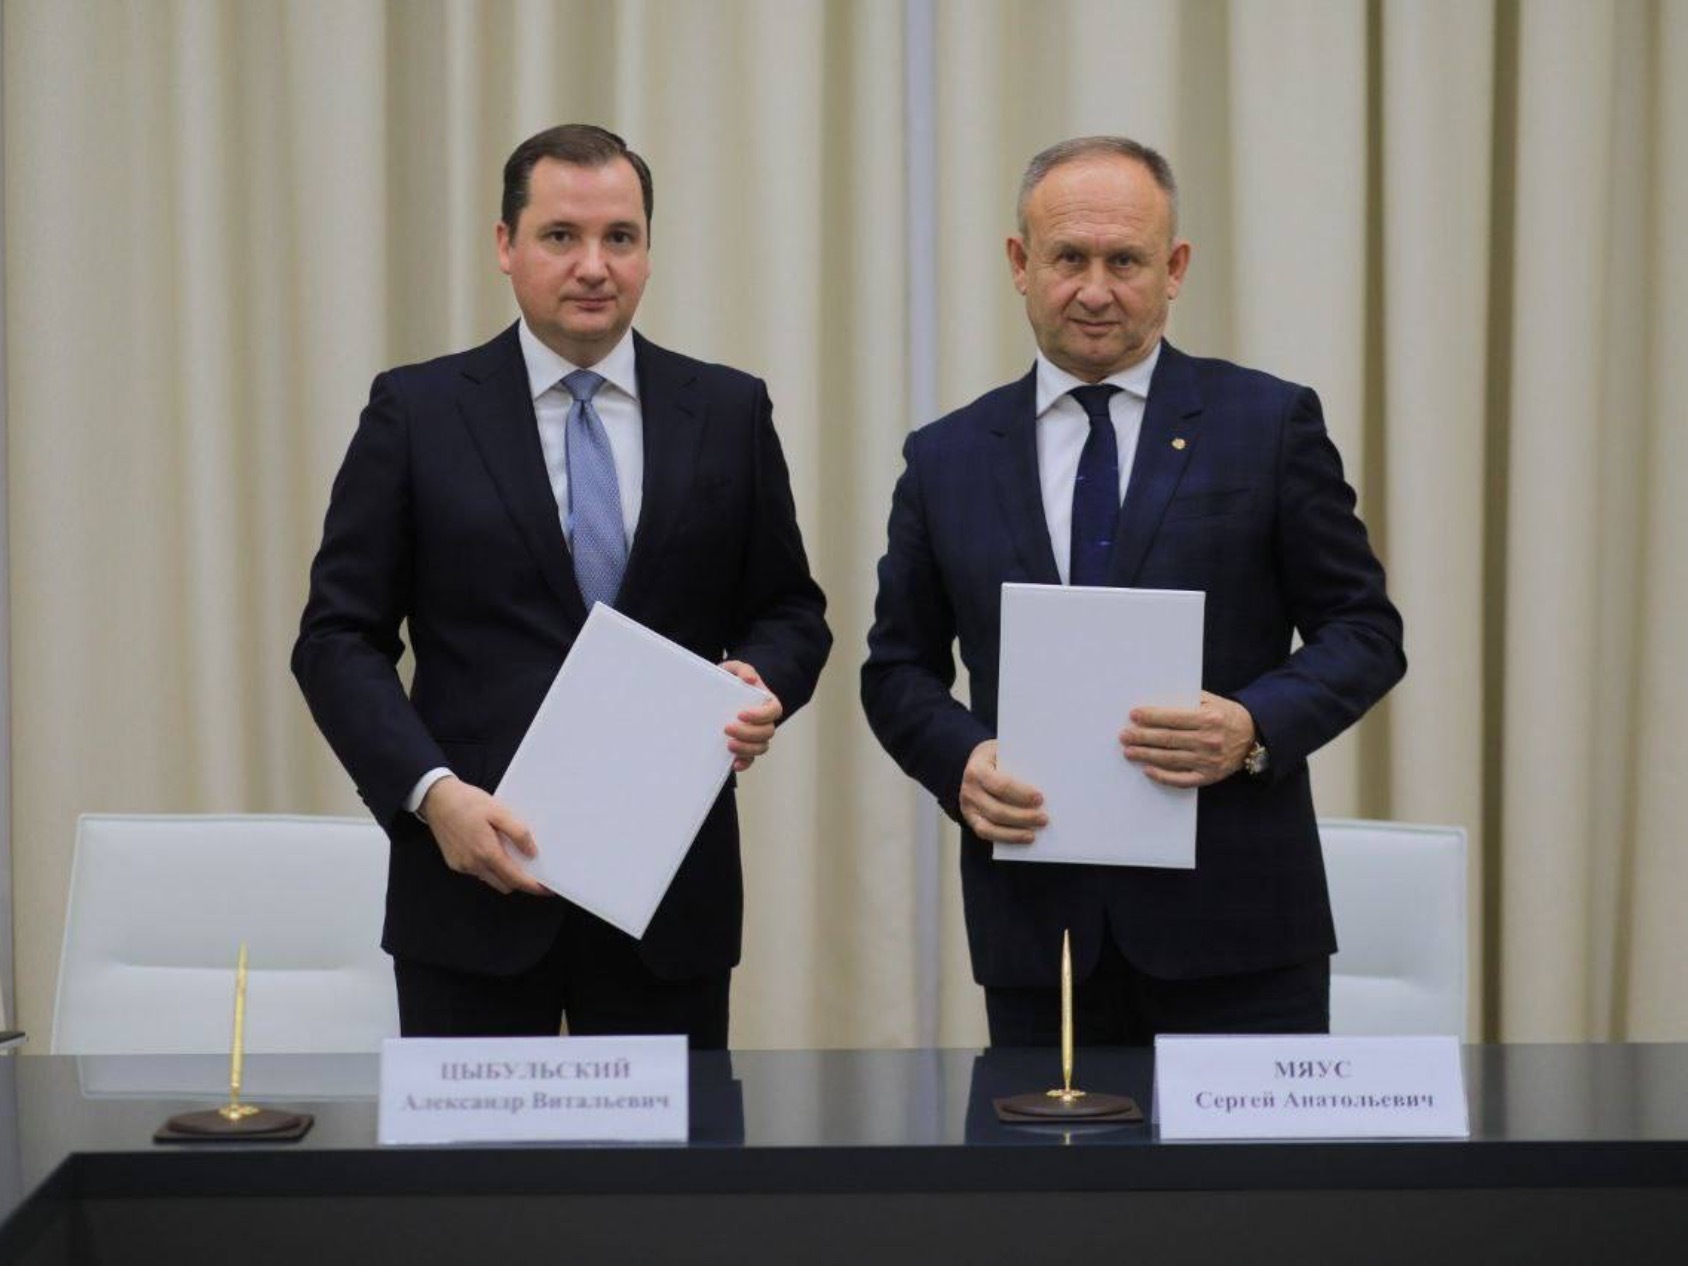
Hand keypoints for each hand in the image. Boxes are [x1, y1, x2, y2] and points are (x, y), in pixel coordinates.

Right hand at [421, 776, 549, 895]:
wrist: (437, 799)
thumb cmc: (468, 802)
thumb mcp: (499, 811)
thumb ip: (518, 833)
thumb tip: (532, 853)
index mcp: (486, 852)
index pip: (515, 878)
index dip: (532, 886)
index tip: (546, 889)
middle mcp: (473, 864)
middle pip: (504, 884)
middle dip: (519, 882)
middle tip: (533, 871)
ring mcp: (462, 866)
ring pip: (490, 879)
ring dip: (503, 874)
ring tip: (513, 857)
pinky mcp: (454, 863)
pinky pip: (478, 872)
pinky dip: (489, 868)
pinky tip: (492, 851)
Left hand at [721, 660, 783, 771]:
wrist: (718, 693)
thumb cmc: (730, 680)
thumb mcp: (734, 669)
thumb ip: (743, 669)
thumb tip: (750, 679)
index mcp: (766, 702)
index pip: (774, 711)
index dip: (761, 715)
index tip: (741, 714)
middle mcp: (764, 721)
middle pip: (767, 732)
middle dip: (748, 733)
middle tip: (727, 728)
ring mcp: (756, 736)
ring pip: (761, 747)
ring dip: (747, 748)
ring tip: (729, 745)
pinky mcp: (745, 747)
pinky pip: (751, 759)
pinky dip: (745, 763)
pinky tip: (734, 763)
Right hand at [959, 739, 1046, 843]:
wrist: (978, 762)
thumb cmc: (999, 757)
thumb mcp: (1006, 752)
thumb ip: (1021, 763)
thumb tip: (1048, 779)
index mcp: (978, 769)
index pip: (1001, 785)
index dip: (1021, 794)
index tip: (1040, 799)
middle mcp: (969, 789)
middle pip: (997, 810)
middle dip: (1022, 817)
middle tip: (1044, 819)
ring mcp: (968, 806)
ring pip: (990, 826)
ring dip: (1014, 833)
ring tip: (1034, 834)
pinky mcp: (971, 818)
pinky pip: (986, 833)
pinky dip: (1006, 837)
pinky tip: (1023, 838)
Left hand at [1120, 691, 1255, 787]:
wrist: (1254, 737)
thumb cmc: (1228, 716)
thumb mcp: (1213, 701)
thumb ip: (1189, 700)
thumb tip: (1158, 701)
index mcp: (1208, 719)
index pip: (1173, 719)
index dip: (1151, 717)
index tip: (1133, 715)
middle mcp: (1208, 741)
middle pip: (1168, 739)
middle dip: (1142, 737)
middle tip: (1124, 735)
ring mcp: (1208, 761)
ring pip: (1170, 759)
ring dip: (1146, 756)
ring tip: (1129, 751)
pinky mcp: (1209, 776)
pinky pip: (1182, 780)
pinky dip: (1163, 777)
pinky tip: (1148, 771)